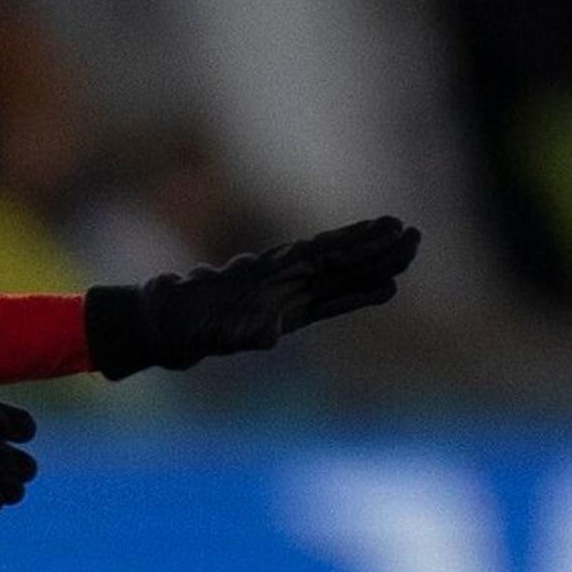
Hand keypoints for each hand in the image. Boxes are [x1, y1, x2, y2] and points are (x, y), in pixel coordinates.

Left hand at [84, 215, 420, 376]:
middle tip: (415, 235)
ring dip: (373, 264)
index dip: (357, 247)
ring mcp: (284, 291)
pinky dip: (357, 292)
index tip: (391, 234)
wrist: (156, 325)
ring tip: (409, 251)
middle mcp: (281, 279)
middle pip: (338, 258)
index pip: (323, 258)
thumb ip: (235, 333)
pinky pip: (329, 299)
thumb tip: (265, 337)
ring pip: (338, 273)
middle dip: (376, 248)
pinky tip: (384, 289)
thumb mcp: (203, 330)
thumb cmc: (177, 325)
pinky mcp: (283, 310)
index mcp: (268, 276)